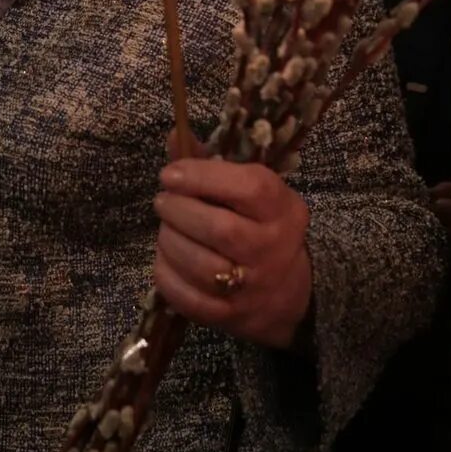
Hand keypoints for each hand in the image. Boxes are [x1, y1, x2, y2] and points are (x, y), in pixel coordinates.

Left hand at [153, 158, 313, 349]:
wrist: (287, 293)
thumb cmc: (261, 227)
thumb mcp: (252, 191)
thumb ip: (212, 163)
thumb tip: (174, 135)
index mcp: (281, 209)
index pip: (248, 187)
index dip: (202, 177)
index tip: (171, 174)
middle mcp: (272, 248)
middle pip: (219, 228)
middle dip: (179, 210)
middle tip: (163, 202)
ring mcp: (252, 286)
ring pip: (201, 264)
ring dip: (170, 241)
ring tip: (166, 229)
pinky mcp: (230, 316)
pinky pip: (188, 298)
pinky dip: (167, 275)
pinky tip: (166, 259)